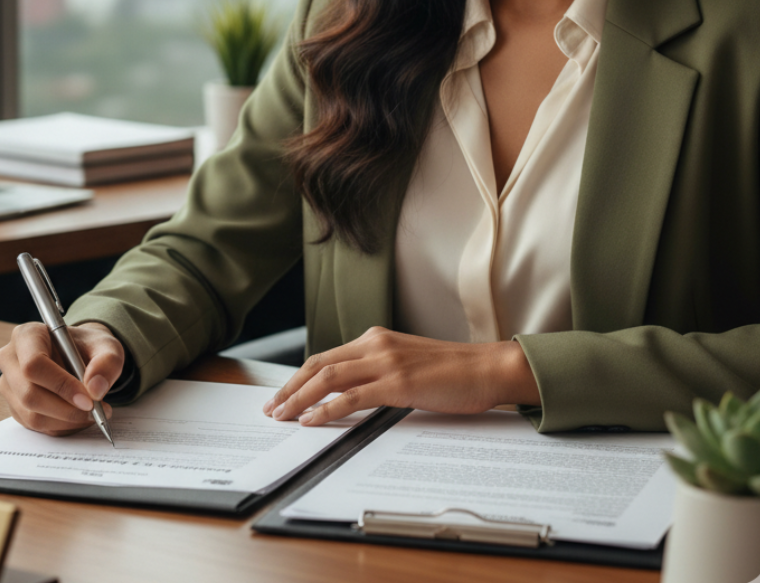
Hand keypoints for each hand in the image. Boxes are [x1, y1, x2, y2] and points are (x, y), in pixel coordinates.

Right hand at [0, 321, 124, 434]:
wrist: (79, 356)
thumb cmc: (87, 347)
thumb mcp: (106, 346)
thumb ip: (107, 362)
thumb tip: (95, 389)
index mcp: (27, 335)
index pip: (33, 364)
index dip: (60, 385)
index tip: (88, 399)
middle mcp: (10, 359)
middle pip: (29, 394)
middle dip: (66, 410)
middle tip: (95, 411)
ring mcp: (9, 385)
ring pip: (32, 415)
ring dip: (66, 421)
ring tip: (91, 413)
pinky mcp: (14, 406)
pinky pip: (35, 426)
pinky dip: (61, 426)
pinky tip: (77, 415)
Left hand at [261, 326, 540, 425]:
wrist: (487, 368)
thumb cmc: (453, 372)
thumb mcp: (408, 364)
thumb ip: (380, 372)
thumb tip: (353, 394)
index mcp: (376, 339)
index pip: (326, 357)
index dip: (300, 377)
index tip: (283, 394)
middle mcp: (376, 344)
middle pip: (319, 364)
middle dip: (290, 388)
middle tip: (272, 408)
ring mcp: (386, 362)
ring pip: (329, 378)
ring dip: (300, 398)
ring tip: (282, 415)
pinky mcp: (399, 383)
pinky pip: (352, 396)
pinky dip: (327, 408)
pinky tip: (312, 420)